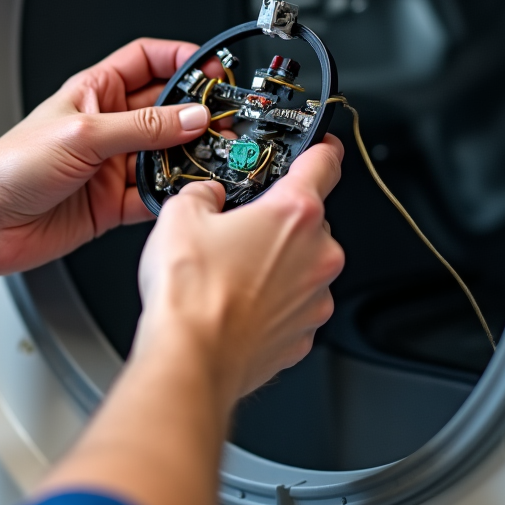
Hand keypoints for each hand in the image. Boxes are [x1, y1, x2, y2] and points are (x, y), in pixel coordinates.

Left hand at [0, 38, 220, 275]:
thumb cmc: (10, 167)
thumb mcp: (82, 134)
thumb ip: (141, 128)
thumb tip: (189, 116)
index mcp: (93, 92)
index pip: (147, 62)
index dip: (181, 59)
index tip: (213, 69)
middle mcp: (105, 126)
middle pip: (165, 109)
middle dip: (196, 113)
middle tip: (224, 120)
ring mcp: (110, 166)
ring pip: (166, 154)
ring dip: (190, 156)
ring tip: (215, 157)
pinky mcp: (112, 203)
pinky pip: (154, 194)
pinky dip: (173, 195)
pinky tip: (186, 193)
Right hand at [134, 136, 345, 396]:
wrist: (190, 357)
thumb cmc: (190, 293)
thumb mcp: (179, 214)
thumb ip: (202, 193)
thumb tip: (206, 196)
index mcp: (295, 213)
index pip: (325, 164)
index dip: (321, 148)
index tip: (320, 147)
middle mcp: (317, 255)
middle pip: (309, 220)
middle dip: (277, 220)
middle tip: (237, 226)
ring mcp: (315, 299)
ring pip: (302, 266)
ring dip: (275, 263)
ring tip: (227, 274)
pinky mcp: (303, 335)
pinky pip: (292, 306)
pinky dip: (270, 302)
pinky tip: (234, 303)